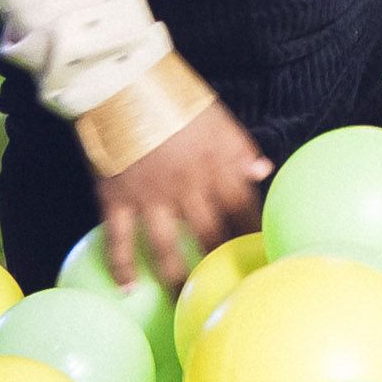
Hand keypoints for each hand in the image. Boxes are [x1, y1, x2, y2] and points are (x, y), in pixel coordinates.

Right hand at [94, 97, 268, 288]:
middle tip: (230, 291)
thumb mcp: (215, 115)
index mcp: (216, 163)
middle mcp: (187, 185)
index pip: (244, 208)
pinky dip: (122, 265)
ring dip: (177, 279)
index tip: (265, 256)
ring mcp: (150, 195)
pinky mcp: (116, 197)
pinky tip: (127, 289)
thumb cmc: (170, 93)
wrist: (119, 77)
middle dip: (222, 265)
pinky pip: (119, 238)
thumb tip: (263, 170)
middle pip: (211, 235)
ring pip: (167, 248)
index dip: (256, 234)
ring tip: (184, 304)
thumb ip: (238, 147)